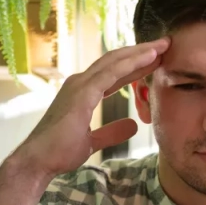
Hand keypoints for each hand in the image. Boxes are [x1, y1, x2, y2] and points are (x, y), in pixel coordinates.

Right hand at [12, 38, 168, 177]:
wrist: (39, 160)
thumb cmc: (60, 151)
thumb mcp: (93, 141)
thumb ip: (111, 131)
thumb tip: (132, 125)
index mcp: (83, 92)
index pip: (114, 73)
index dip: (135, 65)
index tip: (157, 59)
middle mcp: (80, 82)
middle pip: (116, 61)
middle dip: (141, 52)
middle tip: (165, 44)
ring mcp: (80, 85)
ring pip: (116, 61)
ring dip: (140, 52)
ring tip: (163, 45)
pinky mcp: (83, 93)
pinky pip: (112, 72)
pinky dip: (132, 62)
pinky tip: (150, 57)